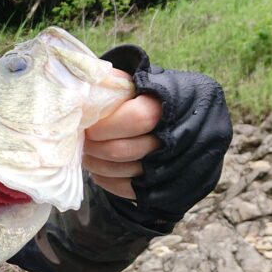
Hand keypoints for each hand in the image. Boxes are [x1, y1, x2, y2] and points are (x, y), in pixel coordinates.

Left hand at [83, 69, 162, 198]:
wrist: (187, 119)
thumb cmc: (154, 99)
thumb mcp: (140, 83)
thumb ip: (115, 83)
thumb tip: (84, 83)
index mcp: (166, 107)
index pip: (135, 119)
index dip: (106, 126)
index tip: (90, 126)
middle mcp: (171, 138)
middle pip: (121, 150)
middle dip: (94, 147)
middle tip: (84, 140)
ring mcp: (166, 165)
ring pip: (120, 171)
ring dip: (95, 164)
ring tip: (87, 153)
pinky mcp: (159, 185)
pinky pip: (126, 188)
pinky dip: (106, 179)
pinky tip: (99, 169)